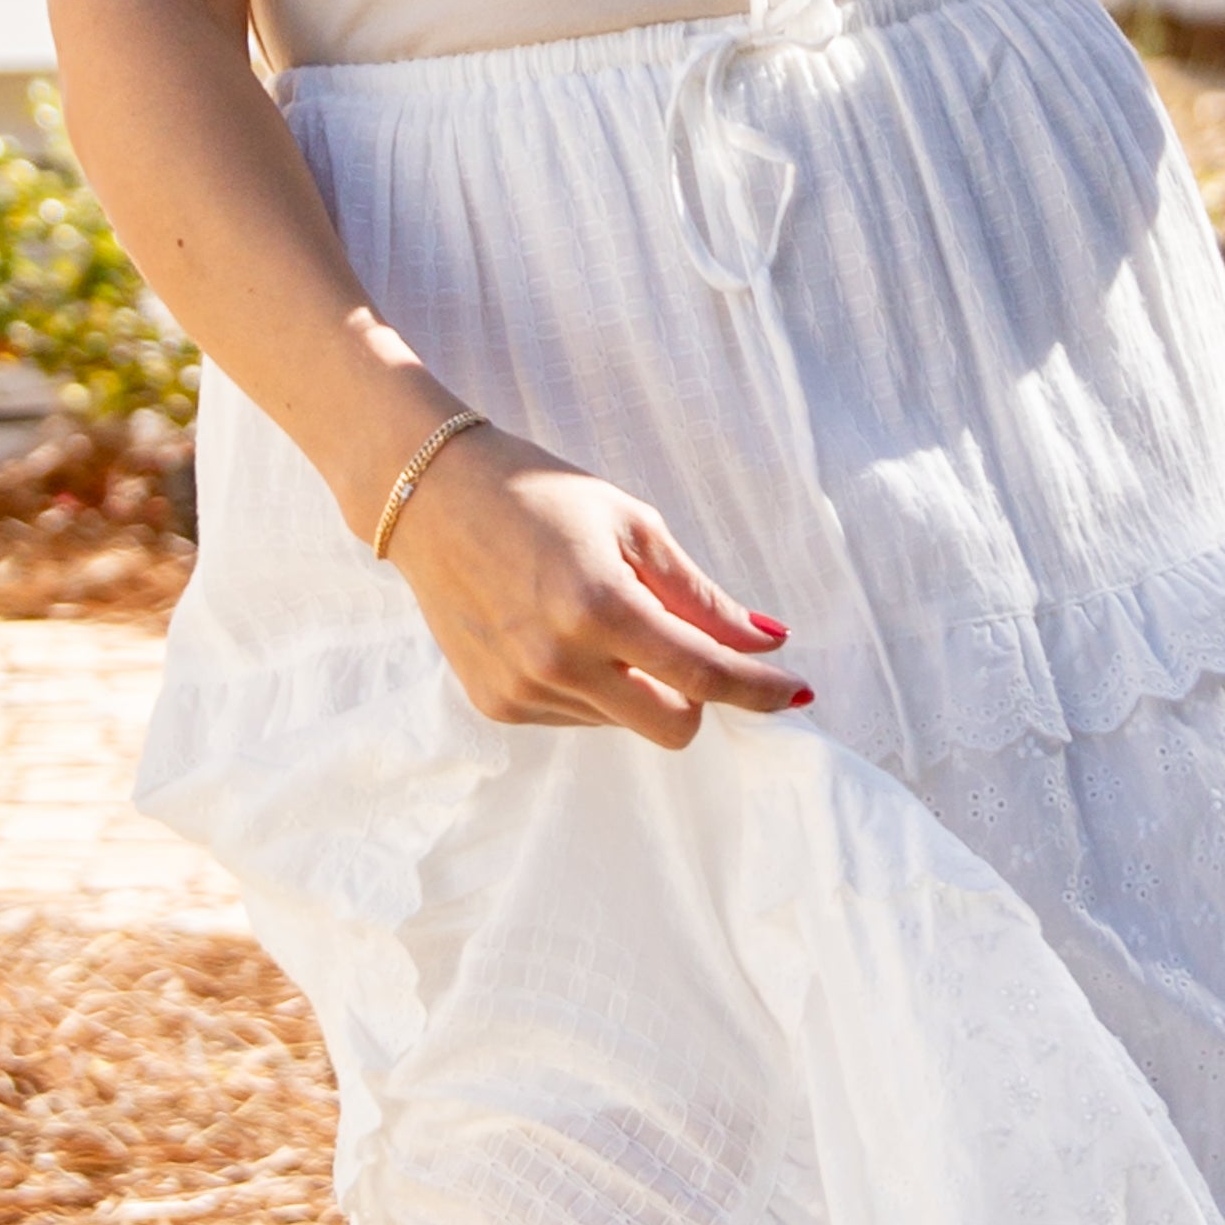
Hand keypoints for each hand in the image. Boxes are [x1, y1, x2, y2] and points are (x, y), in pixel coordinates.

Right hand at [386, 422, 808, 749]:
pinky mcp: (498, 706)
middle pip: (674, 727)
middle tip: (681, 641)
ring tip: (589, 613)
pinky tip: (557, 634)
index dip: (759, 690)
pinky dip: (592, 687)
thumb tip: (767, 642)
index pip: (704, 675)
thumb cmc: (539, 497)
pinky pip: (580, 719)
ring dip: (636, 684)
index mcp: (599, 606)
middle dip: (696, 696)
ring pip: (626, 722)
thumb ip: (702, 597)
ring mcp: (524, 690)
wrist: (429, 497)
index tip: (795, 693)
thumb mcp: (633, 527)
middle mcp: (558, 661)